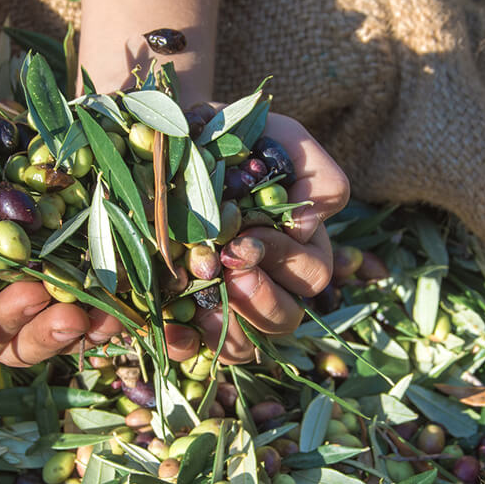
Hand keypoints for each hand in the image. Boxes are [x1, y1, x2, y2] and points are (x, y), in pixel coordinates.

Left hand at [82, 112, 349, 363]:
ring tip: (202, 303)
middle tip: (227, 269)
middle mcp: (268, 283)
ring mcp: (226, 304)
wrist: (167, 135)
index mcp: (298, 248)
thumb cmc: (235, 136)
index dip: (283, 261)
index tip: (246, 240)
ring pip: (246, 345)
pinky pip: (191, 349)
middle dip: (260, 300)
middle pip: (287, 318)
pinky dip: (183, 344)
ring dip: (229, 331)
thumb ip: (317, 173)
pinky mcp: (184, 314)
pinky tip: (170, 327)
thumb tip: (308, 226)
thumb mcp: (283, 138)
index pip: (312, 274)